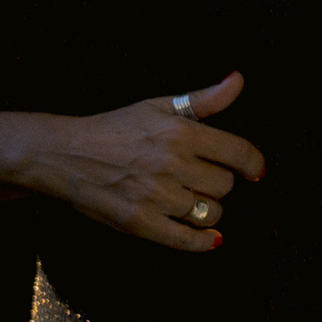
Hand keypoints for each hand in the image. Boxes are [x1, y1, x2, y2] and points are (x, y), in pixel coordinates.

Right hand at [0, 72, 264, 250]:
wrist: (65, 155)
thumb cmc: (117, 128)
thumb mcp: (161, 106)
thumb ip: (206, 99)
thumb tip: (239, 79)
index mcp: (182, 133)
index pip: (238, 152)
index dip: (254, 164)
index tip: (256, 171)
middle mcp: (172, 164)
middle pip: (224, 184)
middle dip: (220, 183)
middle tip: (204, 179)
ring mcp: (155, 196)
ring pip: (209, 212)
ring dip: (209, 209)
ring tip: (196, 201)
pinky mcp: (137, 222)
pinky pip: (183, 239)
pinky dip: (201, 242)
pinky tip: (211, 239)